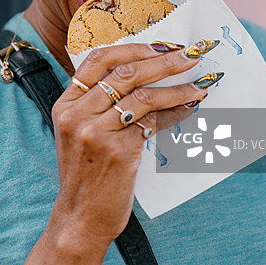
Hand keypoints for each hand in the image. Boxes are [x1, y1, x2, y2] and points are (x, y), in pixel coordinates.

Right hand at [50, 43, 206, 247]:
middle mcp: (76, 114)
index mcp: (65, 103)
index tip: (162, 45)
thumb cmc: (86, 173)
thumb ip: (99, 103)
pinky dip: (176, 113)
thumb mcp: (79, 132)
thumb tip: (145, 73)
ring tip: (200, 84)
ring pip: (144, 96)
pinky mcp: (118, 152)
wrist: (80, 219)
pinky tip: (190, 109)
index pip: (98, 59)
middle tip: (191, 56)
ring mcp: (95, 132)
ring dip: (177, 88)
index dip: (133, 48)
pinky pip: (153, 122)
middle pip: (126, 73)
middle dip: (164, 61)